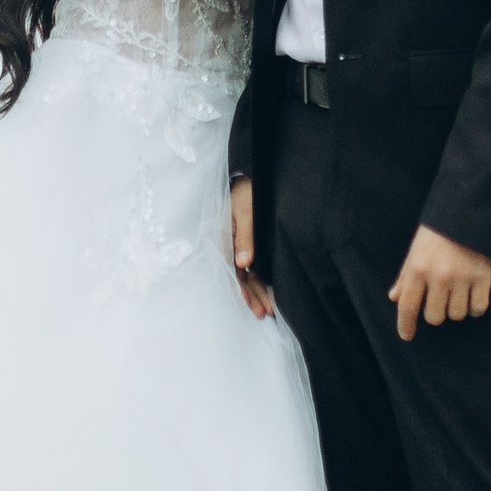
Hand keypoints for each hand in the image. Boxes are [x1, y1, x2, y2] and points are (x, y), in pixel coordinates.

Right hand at [230, 173, 273, 318]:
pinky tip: (262, 291)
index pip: (234, 272)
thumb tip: (243, 263)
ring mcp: (236, 244)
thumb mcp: (246, 211)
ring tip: (267, 310)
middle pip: (240, 277)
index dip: (245, 291)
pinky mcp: (244, 242)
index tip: (258, 307)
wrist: (247, 176)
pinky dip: (255, 280)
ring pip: (245, 274)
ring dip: (254, 292)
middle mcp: (228, 245)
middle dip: (252, 296)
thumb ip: (246, 236)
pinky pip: (248, 266)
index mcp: (224, 239)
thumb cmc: (245, 190)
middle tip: (267, 314)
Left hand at [390, 222, 490, 340]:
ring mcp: (462, 278)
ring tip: (456, 294)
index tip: (407, 335)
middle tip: (438, 300)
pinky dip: (474, 307)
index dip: (406, 325)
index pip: (408, 306)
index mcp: (418, 268)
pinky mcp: (483, 278)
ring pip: (456, 315)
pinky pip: (478, 308)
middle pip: (434, 317)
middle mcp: (439, 276)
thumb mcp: (415, 250)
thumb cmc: (437, 231)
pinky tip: (471, 298)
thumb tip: (395, 298)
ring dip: (454, 309)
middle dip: (434, 313)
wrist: (468, 212)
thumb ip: (405, 276)